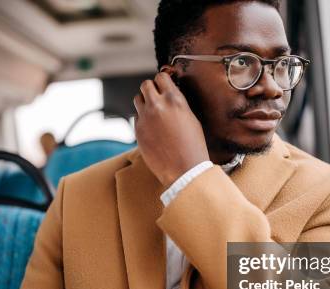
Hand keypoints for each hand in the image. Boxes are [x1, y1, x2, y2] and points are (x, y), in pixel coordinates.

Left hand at [133, 72, 208, 186]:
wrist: (184, 169)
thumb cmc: (193, 146)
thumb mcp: (191, 119)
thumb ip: (178, 104)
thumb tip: (170, 96)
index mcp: (174, 100)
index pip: (161, 77)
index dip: (163, 81)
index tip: (164, 86)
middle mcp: (157, 105)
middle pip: (145, 84)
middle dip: (151, 89)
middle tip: (157, 98)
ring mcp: (145, 118)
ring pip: (137, 98)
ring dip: (144, 102)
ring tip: (153, 112)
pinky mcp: (137, 130)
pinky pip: (136, 116)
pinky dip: (142, 118)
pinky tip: (152, 128)